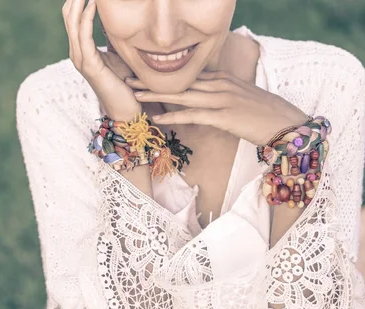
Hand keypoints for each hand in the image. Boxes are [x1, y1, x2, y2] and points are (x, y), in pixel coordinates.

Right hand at [63, 0, 149, 120]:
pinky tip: (94, 3)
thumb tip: (116, 19)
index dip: (77, 0)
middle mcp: (77, 53)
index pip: (73, 18)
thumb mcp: (118, 54)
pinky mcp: (89, 65)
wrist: (126, 108)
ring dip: (79, 3)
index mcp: (81, 50)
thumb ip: (112, 38)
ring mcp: (81, 59)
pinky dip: (87, 18)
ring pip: (73, 24)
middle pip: (68, 17)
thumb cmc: (125, 82)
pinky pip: (84, 36)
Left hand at [127, 71, 309, 145]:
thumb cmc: (266, 115)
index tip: (144, 75)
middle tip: (129, 79)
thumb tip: (205, 100)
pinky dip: (174, 117)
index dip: (165, 76)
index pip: (188, 75)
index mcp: (223, 80)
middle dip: (153, 80)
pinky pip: (193, 115)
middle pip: (180, 81)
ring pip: (182, 95)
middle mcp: (219, 85)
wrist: (289, 124)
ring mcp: (221, 99)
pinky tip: (157, 118)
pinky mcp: (223, 116)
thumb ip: (222, 96)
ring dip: (156, 94)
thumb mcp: (241, 99)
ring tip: (134, 93)